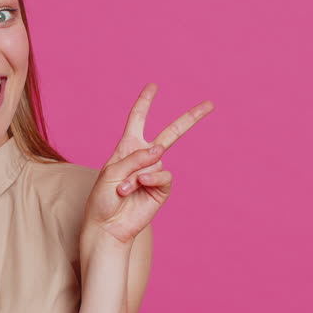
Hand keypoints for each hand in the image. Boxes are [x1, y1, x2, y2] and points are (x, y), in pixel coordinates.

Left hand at [82, 83, 213, 244]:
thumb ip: (134, 158)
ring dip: (137, 174)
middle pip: (171, 133)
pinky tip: (139, 187)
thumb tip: (160, 149)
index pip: (137, 120)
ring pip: (158, 160)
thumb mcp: (110, 172)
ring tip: (123, 189)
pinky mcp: (161, 189)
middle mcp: (144, 158)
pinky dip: (151, 179)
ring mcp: (155, 173)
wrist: (107, 226)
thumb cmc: (102, 199)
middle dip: (190, 118)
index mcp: (127, 148)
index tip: (153, 86)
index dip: (145, 102)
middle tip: (209, 104)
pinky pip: (164, 176)